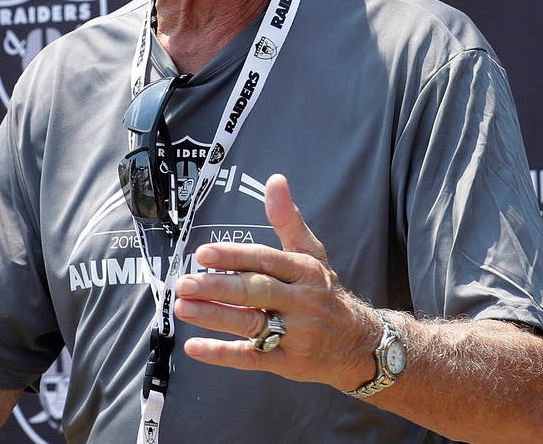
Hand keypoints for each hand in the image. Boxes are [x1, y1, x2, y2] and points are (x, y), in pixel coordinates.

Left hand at [174, 174, 376, 390]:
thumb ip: (288, 218)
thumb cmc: (324, 291)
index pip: (265, 260)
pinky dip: (222, 353)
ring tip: (182, 308)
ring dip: (214, 317)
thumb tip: (275, 180)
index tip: (203, 253)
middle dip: (218, 287)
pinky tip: (194, 347)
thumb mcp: (311, 253)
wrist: (359, 344)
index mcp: (303, 271)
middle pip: (256, 291)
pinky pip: (252, 358)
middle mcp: (300, 301)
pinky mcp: (287, 362)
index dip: (234, 257)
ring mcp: (295, 334)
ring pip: (251, 324)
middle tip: (184, 283)